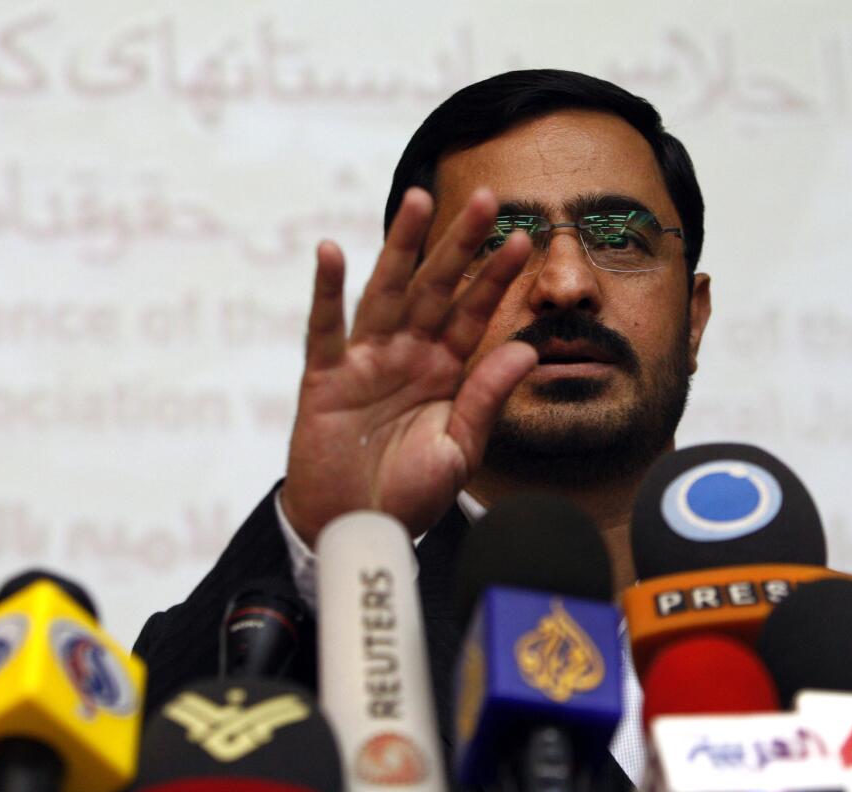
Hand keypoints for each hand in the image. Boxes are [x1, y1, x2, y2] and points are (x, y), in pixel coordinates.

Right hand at [280, 187, 536, 544]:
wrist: (356, 533)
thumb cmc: (408, 496)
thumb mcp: (460, 450)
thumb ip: (486, 398)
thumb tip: (527, 349)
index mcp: (445, 373)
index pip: (475, 314)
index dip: (497, 278)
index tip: (524, 239)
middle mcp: (408, 357)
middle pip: (436, 289)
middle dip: (460, 245)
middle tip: (485, 198)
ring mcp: (366, 362)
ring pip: (386, 293)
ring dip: (401, 246)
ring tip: (420, 200)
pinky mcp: (325, 380)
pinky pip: (324, 330)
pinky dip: (326, 292)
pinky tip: (331, 252)